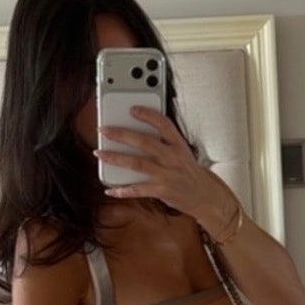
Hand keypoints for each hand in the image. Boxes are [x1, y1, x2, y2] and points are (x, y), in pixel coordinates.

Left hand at [95, 106, 235, 233]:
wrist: (204, 195)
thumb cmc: (187, 171)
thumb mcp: (182, 152)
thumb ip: (163, 142)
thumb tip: (135, 133)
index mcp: (179, 145)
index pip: (164, 124)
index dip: (148, 115)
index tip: (132, 109)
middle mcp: (173, 158)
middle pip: (144, 142)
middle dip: (122, 134)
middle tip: (104, 129)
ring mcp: (167, 175)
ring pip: (137, 164)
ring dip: (116, 158)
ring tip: (100, 153)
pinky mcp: (162, 191)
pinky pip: (139, 190)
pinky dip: (123, 190)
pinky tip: (110, 189)